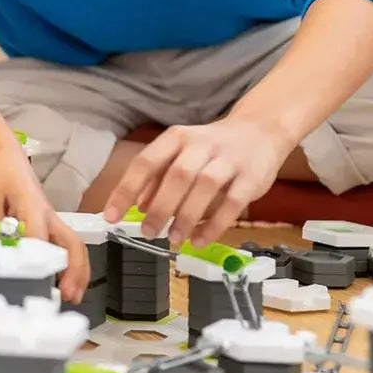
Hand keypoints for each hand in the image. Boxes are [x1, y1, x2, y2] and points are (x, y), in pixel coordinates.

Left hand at [0, 144, 90, 302]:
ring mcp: (52, 221)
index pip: (39, 234)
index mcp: (32, 205)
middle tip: (68, 294)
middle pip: (72, 243)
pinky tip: (64, 282)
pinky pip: (65, 246)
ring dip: (77, 272)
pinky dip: (70, 266)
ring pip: (73, 247)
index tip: (35, 278)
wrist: (6, 159)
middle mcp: (48, 215)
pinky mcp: (50, 226)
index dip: (38, 257)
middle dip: (74, 270)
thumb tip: (1, 255)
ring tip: (72, 295)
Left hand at [102, 118, 294, 247]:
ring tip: (173, 239)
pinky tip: (200, 241)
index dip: (126, 190)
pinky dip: (215, 225)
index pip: (146, 162)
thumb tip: (138, 205)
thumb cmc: (211, 148)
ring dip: (186, 216)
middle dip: (160, 207)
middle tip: (147, 232)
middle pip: (176, 175)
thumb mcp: (180, 154)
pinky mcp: (251, 178)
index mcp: (176, 138)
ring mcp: (228, 160)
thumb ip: (159, 178)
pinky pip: (232, 203)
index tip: (112, 216)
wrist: (260, 131)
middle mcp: (200, 145)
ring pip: (204, 187)